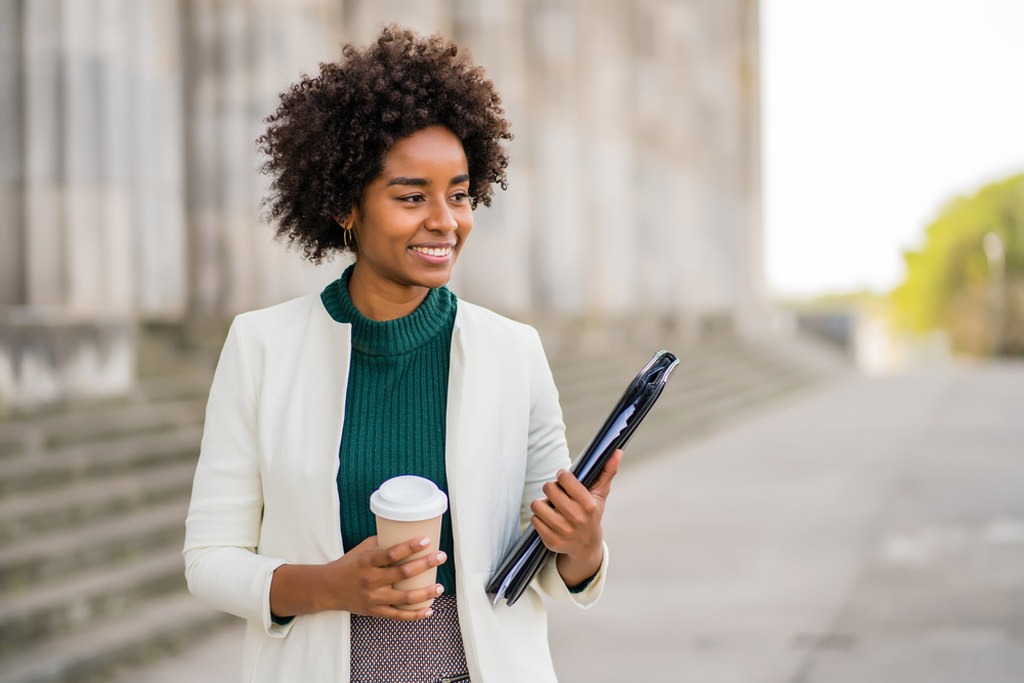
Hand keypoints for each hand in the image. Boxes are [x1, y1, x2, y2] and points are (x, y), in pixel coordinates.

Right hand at [270, 535, 446, 620]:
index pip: (391, 554)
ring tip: (440, 587)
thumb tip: (405, 532)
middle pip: (402, 574)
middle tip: (441, 557)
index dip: (410, 547)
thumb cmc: (348, 565)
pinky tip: (429, 610)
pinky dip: (415, 614)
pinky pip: (398, 616)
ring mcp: (373, 598)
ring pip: (404, 598)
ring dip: (426, 593)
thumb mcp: (361, 550)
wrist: (327, 589)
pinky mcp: (375, 611)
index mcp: (367, 562)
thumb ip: (381, 543)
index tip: (426, 540)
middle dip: (425, 564)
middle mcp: (371, 580)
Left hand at [529, 449, 622, 586]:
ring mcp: (563, 531)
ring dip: (542, 504)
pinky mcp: (551, 541)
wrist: (586, 546)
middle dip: (551, 488)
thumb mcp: (600, 494)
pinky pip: (534, 520)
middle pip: (548, 489)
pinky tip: (549, 519)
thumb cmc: (592, 513)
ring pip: (537, 505)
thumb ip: (607, 471)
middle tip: (557, 493)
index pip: (564, 478)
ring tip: (552, 507)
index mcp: (588, 505)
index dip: (562, 476)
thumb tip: (617, 451)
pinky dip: (539, 518)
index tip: (565, 479)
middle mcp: (576, 519)